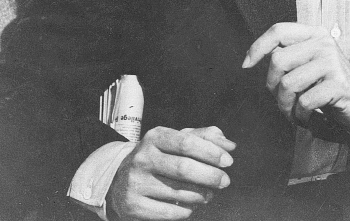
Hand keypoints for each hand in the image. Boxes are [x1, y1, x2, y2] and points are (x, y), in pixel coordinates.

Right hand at [106, 126, 233, 220]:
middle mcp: (142, 158)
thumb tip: (230, 146)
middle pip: (183, 168)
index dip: (211, 152)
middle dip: (210, 176)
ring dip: (201, 195)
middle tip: (225, 181)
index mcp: (154, 137)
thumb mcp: (178, 140)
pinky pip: (168, 212)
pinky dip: (186, 210)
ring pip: (178, 192)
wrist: (120, 179)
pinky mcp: (133, 205)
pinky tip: (191, 205)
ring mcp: (135, 183)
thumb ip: (206, 137)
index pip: (187, 143)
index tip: (228, 161)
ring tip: (209, 194)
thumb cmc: (161, 156)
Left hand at [243, 23, 349, 135]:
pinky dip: (300, 116)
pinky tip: (307, 118)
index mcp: (315, 34)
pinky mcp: (338, 84)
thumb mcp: (309, 63)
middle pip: (278, 60)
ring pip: (288, 84)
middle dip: (272, 87)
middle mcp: (324, 43)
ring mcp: (332, 62)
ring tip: (294, 112)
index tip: (246, 65)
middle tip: (283, 100)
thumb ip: (288, 56)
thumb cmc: (327, 84)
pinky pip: (304, 101)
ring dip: (285, 106)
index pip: (279, 30)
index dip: (258, 46)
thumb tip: (251, 59)